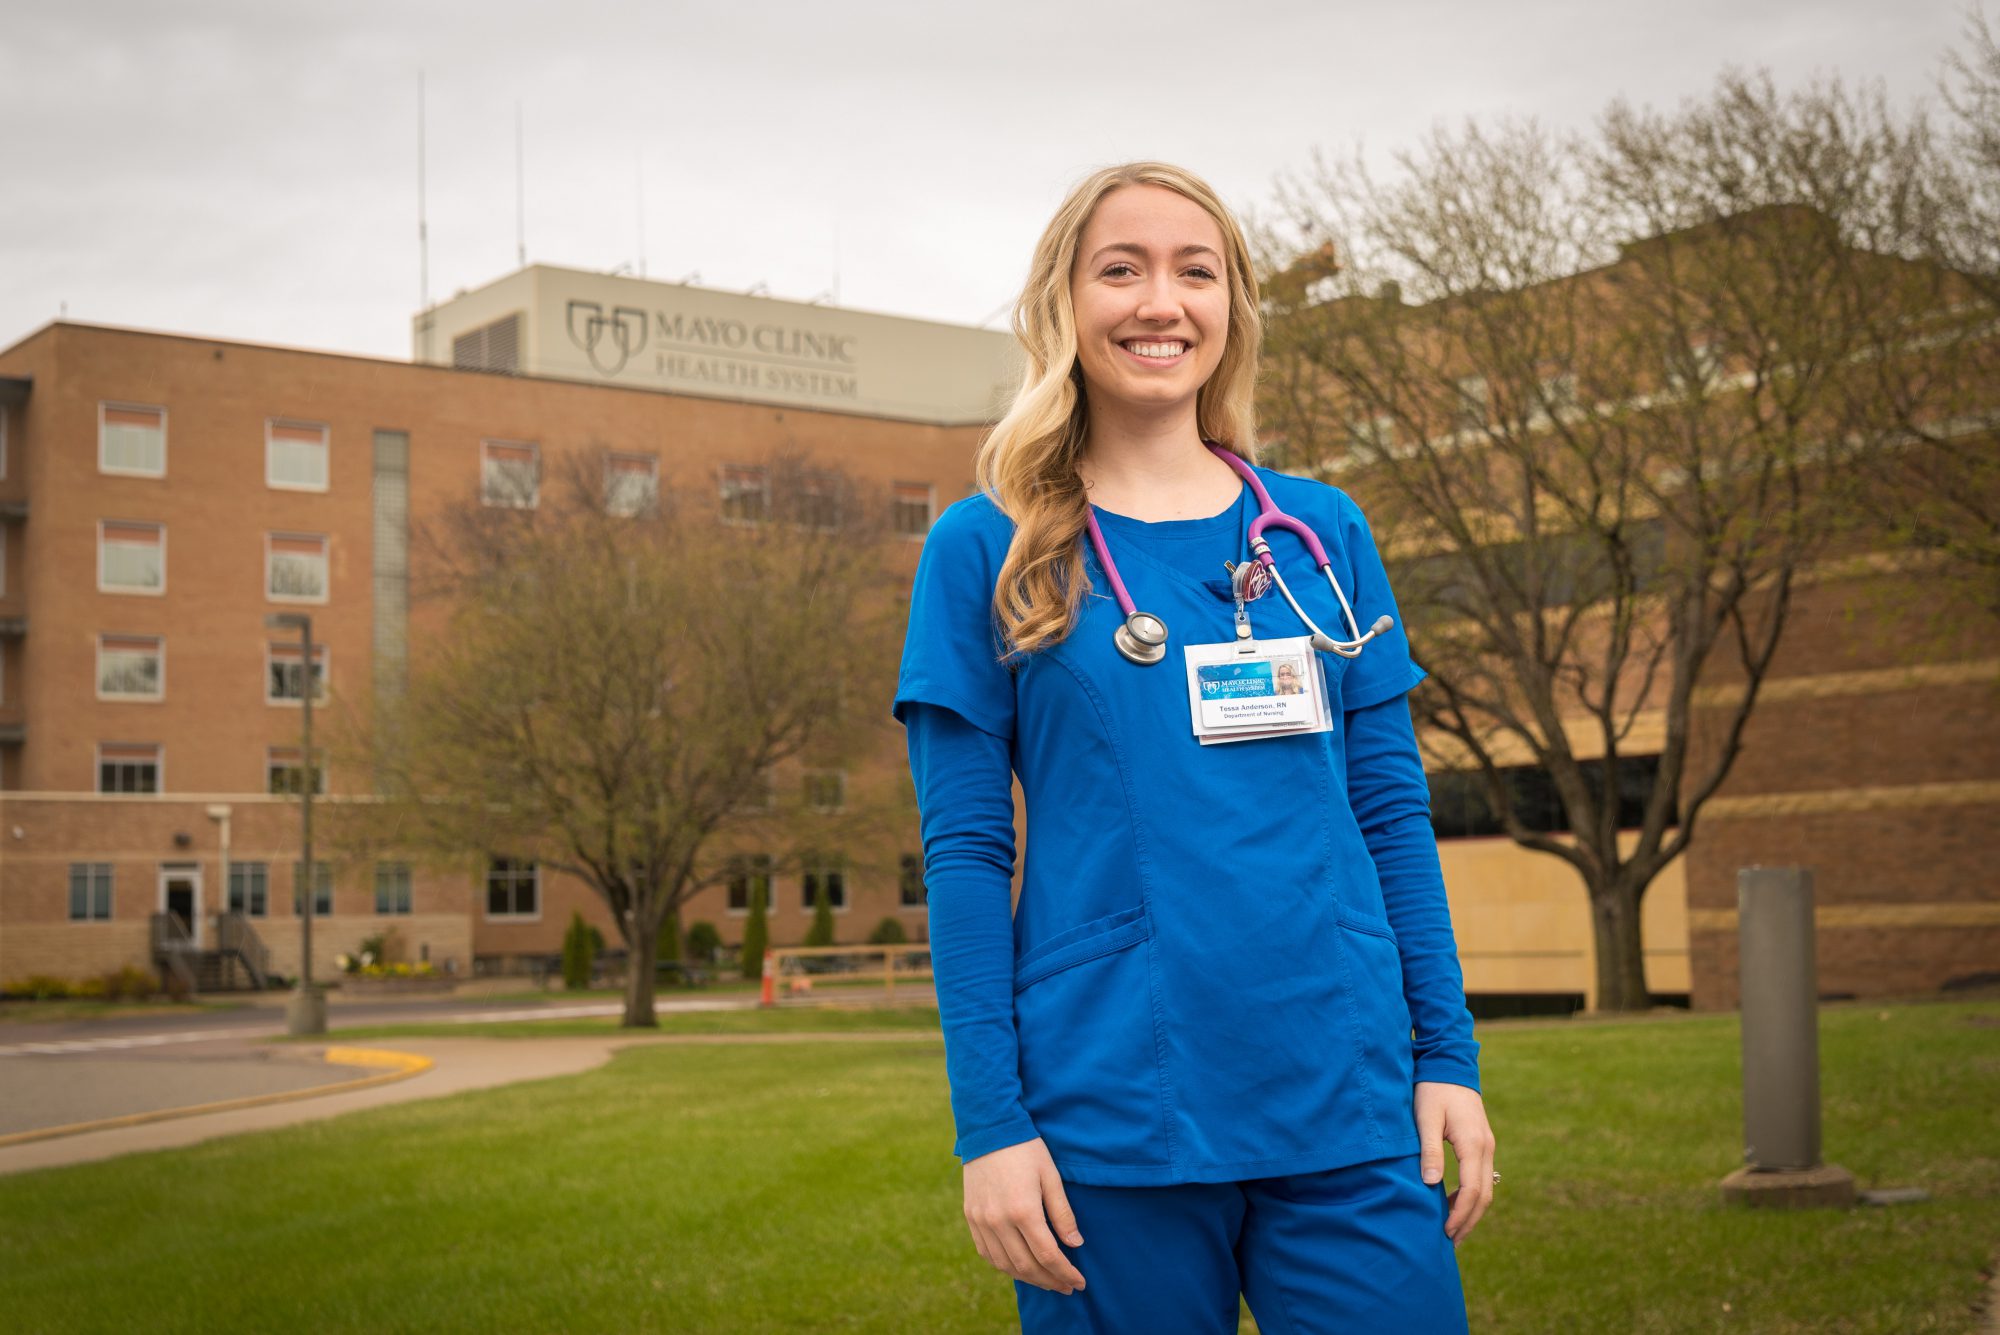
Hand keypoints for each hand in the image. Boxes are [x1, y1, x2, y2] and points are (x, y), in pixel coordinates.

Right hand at [962, 1137, 1087, 1294]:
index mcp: (1023, 1210)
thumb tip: (1076, 1244)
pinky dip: (1004, 1266)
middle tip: (1066, 1287)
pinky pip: (987, 1253)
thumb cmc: (1025, 1148)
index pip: (1048, 1255)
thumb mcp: (1051, 1176)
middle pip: (1026, 1266)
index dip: (1066, 1273)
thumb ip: (1062, 1213)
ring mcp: (981, 1221)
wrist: (987, 1128)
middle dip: (1050, 1281)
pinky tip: (1019, 1267)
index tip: (1079, 1282)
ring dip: (1028, 1278)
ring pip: (1005, 1264)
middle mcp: (999, 1220)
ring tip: (1046, 1281)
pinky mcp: (970, 1217)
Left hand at [1414, 1081, 1495, 1244]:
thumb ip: (1429, 1150)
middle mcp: (1486, 1147)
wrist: (1449, 1063)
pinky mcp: (1481, 1142)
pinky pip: (1481, 1177)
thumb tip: (1431, 1184)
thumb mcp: (1426, 1118)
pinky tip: (1453, 1203)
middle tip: (1450, 1241)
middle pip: (1483, 1195)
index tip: (1444, 1232)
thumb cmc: (1432, 1089)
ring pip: (1485, 1188)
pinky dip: (1470, 1195)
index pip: (1471, 1191)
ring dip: (1471, 1211)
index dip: (1459, 1215)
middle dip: (1468, 1221)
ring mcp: (1486, 1145)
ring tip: (1452, 1230)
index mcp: (1473, 1144)